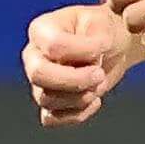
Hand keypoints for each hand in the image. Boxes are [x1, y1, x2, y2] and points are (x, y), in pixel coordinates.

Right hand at [22, 1, 133, 126]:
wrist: (111, 48)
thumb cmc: (103, 31)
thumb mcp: (104, 25)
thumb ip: (96, 42)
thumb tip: (89, 64)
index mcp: (42, 30)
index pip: (53, 45)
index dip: (82, 52)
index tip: (102, 51)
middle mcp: (33, 56)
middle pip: (38, 74)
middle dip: (74, 80)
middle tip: (99, 76)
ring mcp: (37, 82)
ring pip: (47, 99)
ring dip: (80, 96)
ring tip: (98, 83)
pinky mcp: (48, 103)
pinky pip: (51, 118)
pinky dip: (76, 115)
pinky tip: (94, 101)